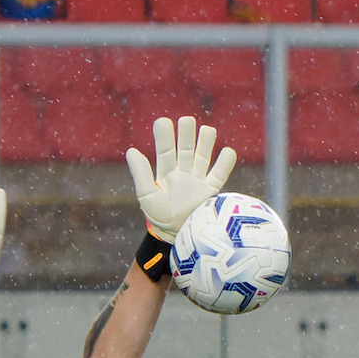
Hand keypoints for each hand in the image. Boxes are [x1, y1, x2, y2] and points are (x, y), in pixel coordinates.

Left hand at [126, 116, 236, 241]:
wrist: (177, 237)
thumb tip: (131, 150)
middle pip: (186, 148)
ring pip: (203, 156)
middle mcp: (183, 174)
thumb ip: (140, 173)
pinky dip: (225, 163)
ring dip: (206, 142)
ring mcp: (198, 181)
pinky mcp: (211, 192)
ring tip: (207, 130)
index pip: (165, 150)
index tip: (163, 122)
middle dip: (186, 134)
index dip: (164, 136)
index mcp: (165, 173)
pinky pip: (220, 174)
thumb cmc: (159, 217)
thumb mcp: (146, 195)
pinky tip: (227, 151)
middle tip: (187, 120)